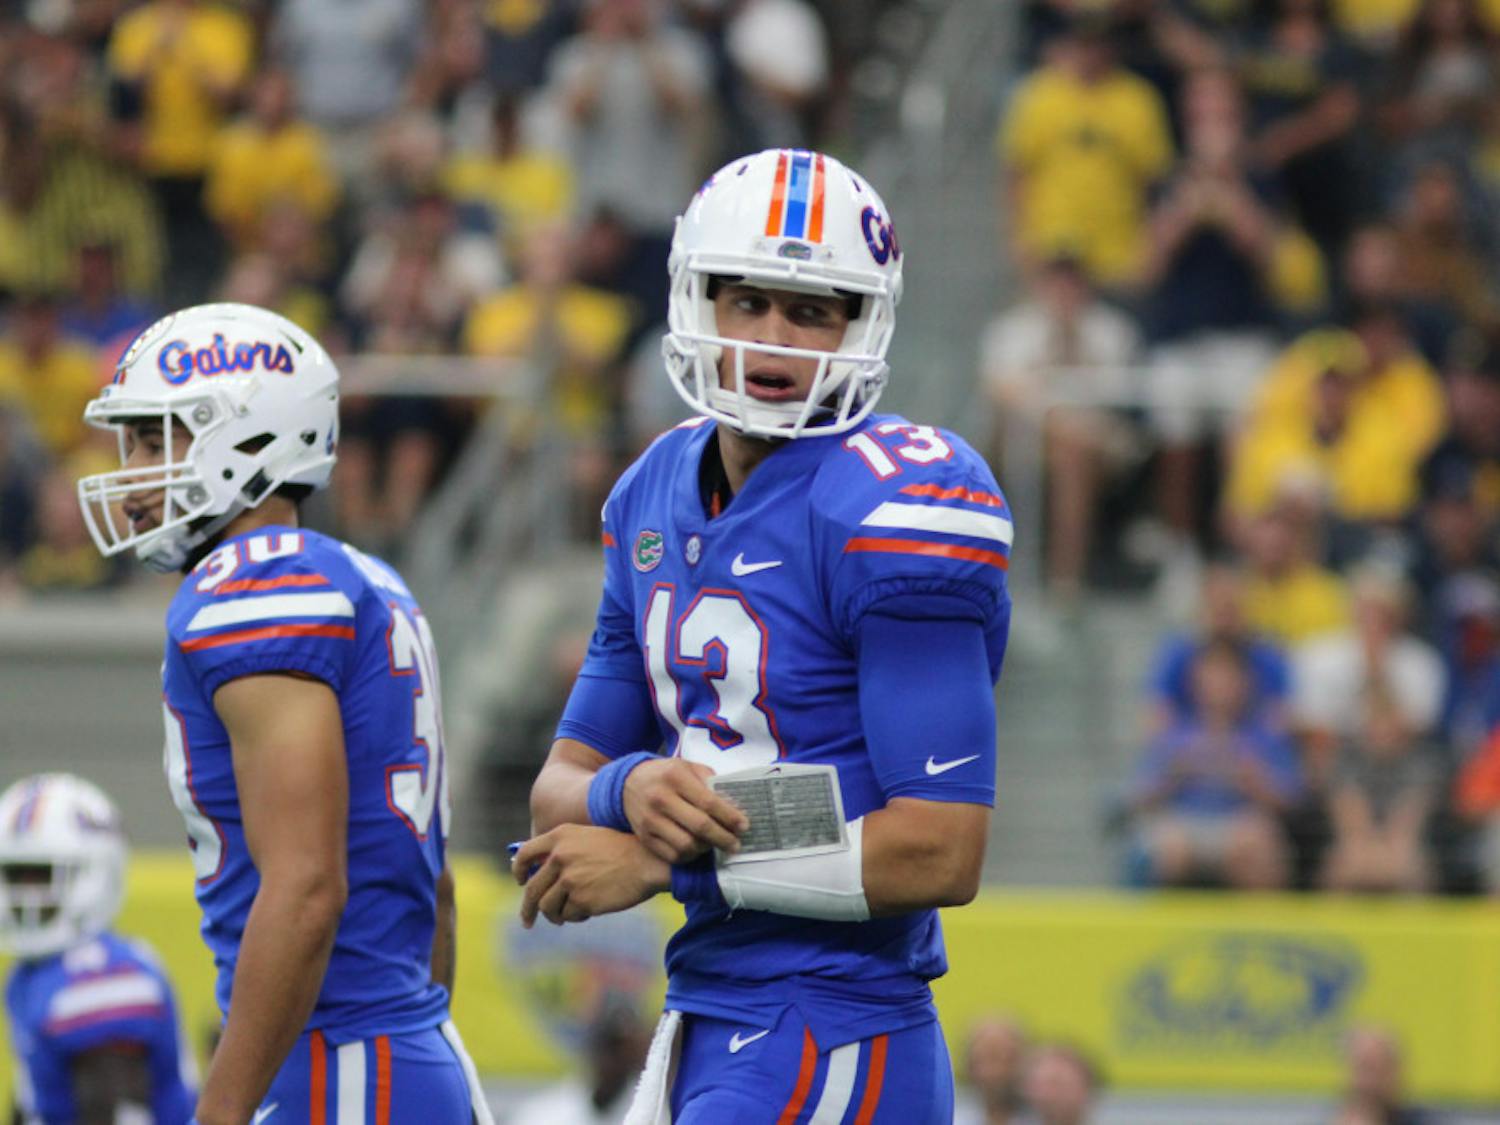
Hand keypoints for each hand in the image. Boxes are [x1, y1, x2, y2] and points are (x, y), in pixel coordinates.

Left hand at [512, 825, 670, 927]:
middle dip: (527, 909)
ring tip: (565, 915)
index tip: (519, 881)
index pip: (525, 854)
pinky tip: (588, 910)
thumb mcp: (588, 838)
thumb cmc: (621, 850)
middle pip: (531, 889)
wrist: (648, 862)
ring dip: (554, 915)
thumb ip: (563, 851)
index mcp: (560, 837)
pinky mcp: (582, 900)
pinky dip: (575, 916)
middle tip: (527, 921)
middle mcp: (561, 857)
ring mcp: (570, 879)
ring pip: (547, 907)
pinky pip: (568, 915)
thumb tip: (537, 874)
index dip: (518, 870)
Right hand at [623, 758, 747, 862]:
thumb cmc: (666, 774)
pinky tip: (697, 849)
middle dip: (723, 838)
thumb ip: (709, 781)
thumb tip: (733, 804)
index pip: (708, 802)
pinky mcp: (645, 837)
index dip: (729, 817)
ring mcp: (650, 820)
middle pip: (699, 827)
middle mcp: (660, 799)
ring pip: (686, 845)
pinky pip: (672, 855)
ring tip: (714, 844)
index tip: (744, 826)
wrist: (628, 783)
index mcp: (675, 777)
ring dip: (706, 848)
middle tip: (735, 844)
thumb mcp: (687, 767)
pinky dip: (690, 856)